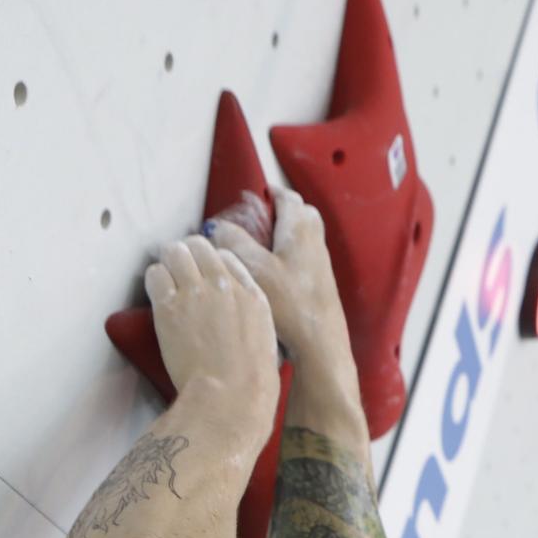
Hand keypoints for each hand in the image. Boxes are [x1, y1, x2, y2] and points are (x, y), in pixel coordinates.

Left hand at [146, 235, 278, 436]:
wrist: (230, 395)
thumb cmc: (251, 382)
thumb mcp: (266, 341)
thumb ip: (252, 318)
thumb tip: (239, 319)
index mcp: (252, 294)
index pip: (226, 256)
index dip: (211, 263)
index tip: (204, 276)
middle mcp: (224, 285)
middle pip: (198, 245)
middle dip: (187, 255)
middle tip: (179, 270)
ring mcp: (195, 292)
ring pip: (174, 251)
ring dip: (168, 263)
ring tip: (166, 279)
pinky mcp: (169, 306)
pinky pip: (155, 273)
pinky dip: (155, 280)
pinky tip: (158, 294)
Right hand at [208, 188, 363, 437]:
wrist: (321, 345)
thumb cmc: (291, 305)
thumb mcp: (254, 269)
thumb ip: (234, 243)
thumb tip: (217, 227)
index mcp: (300, 232)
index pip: (290, 199)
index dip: (273, 193)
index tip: (261, 193)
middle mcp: (315, 245)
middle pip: (303, 216)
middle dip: (284, 212)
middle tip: (263, 216)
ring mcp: (321, 268)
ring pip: (305, 240)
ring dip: (286, 237)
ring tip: (261, 247)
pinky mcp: (320, 289)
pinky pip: (305, 263)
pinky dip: (289, 260)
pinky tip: (272, 277)